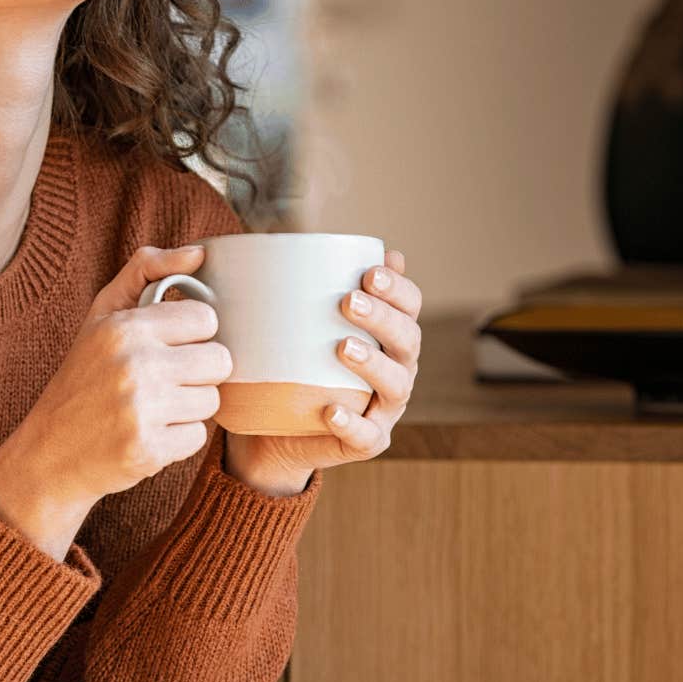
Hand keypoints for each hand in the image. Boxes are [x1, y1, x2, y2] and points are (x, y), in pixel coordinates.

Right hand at [0, 244, 231, 557]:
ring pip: (212, 401)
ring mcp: (142, 410)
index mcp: (125, 327)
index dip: (193, 334)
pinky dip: (178, 439)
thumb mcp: (102, 315)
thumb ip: (146, 271)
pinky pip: (198, 437)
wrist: (48, 452)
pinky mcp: (149, 450)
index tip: (170, 345)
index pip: (206, 319)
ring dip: (189, 407)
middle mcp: (134, 365)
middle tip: (166, 379)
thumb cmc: (82, 377)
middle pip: (219, 361)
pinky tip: (148, 433)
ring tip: (154, 407)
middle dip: (198, 372)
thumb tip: (199, 252)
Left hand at [223, 249, 422, 493]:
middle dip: (383, 318)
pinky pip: (366, 436)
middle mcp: (396, 369)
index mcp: (388, 335)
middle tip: (348, 301)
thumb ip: (304, 287)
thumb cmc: (291, 364)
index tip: (369, 272)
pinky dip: (352, 423)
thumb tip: (298, 239)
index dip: (399, 289)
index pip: (409, 306)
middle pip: (408, 340)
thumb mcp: (295, 323)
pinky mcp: (366, 442)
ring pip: (396, 386)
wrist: (273, 430)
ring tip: (343, 347)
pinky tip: (332, 410)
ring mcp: (384, 409)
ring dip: (373, 364)